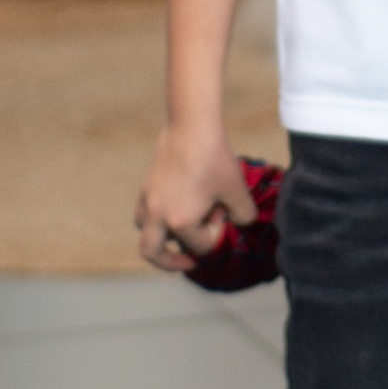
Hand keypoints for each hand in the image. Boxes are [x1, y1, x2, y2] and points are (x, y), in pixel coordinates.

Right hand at [136, 122, 255, 273]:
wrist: (192, 126)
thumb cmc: (214, 158)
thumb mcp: (236, 189)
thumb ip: (244, 214)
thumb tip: (242, 223)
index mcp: (180, 221)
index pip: (200, 245)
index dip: (217, 232)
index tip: (224, 211)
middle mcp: (156, 215)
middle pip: (152, 254)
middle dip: (170, 263)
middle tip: (189, 261)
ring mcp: (147, 201)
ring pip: (145, 232)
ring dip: (162, 238)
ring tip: (183, 229)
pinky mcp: (145, 186)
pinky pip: (143, 213)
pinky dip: (156, 220)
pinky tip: (176, 207)